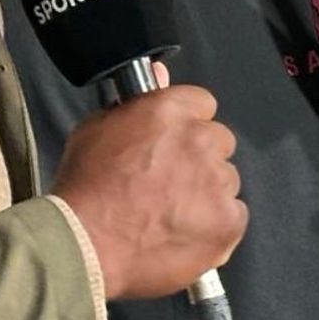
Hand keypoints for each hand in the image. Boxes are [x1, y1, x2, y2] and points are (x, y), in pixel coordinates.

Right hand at [53, 86, 246, 301]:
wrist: (86, 245)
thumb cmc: (84, 187)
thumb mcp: (96, 129)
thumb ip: (137, 103)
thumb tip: (160, 74)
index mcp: (171, 111)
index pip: (202, 103)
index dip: (187, 123)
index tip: (173, 142)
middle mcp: (201, 141)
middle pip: (218, 142)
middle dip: (200, 159)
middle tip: (169, 183)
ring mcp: (218, 183)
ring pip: (226, 181)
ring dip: (207, 193)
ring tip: (172, 214)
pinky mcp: (228, 222)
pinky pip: (234, 217)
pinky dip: (215, 227)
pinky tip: (185, 234)